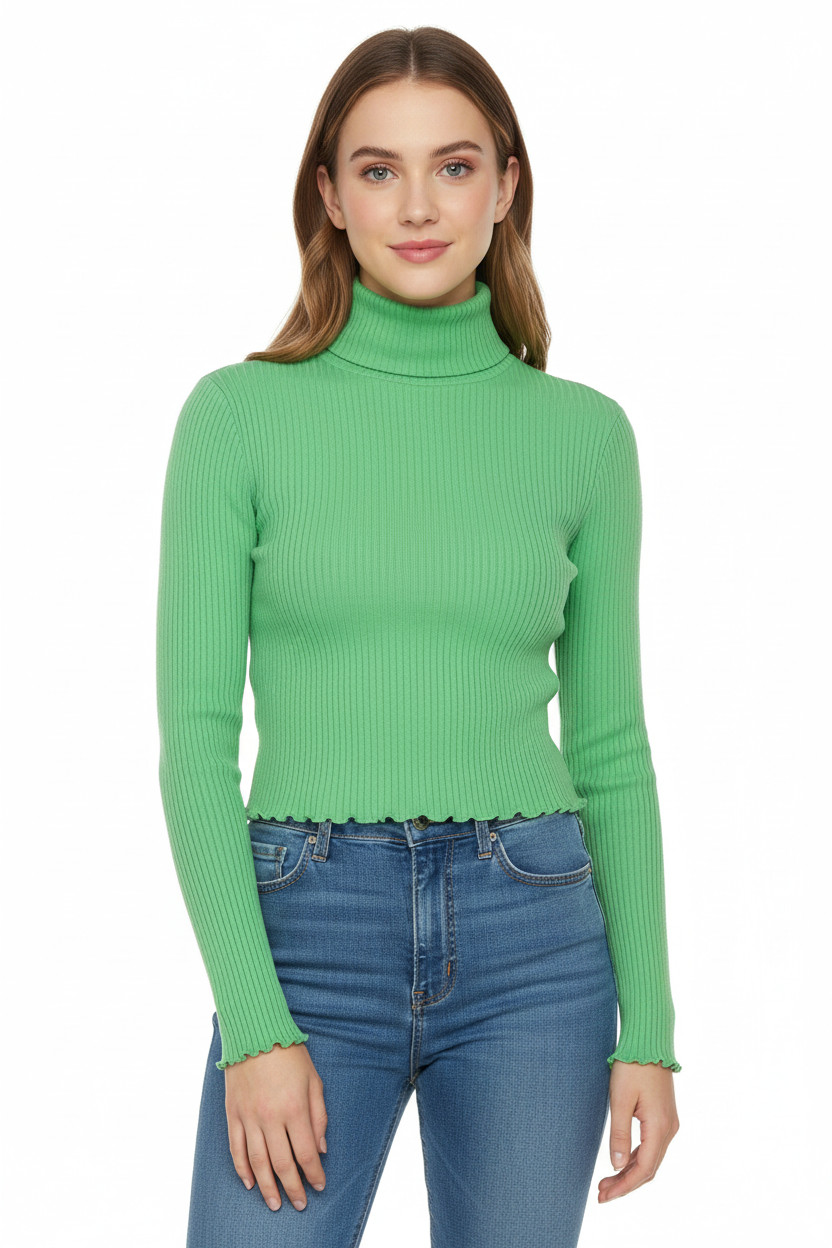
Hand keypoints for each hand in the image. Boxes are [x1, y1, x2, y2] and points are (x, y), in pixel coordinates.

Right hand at [224, 1041, 327, 1212]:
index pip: (305, 1153)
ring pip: (257, 1162)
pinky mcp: (233, 1113)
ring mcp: (249, 1117)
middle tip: (299, 1203)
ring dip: (267, 1187)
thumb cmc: (289, 1053)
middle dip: (293, 1188)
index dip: (314, 1174)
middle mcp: (270, 1117)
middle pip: (282, 1163)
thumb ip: (319, 1116)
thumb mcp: (313, 1080)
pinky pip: (236, 1148)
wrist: (254, 1032)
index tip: (319, 1185)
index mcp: (294, 1108)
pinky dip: (242, 1168)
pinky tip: (250, 1182)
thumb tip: (321, 1149)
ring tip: (274, 1203)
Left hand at [598, 1060, 678, 1202]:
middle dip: (625, 1184)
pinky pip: (652, 1146)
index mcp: (660, 1128)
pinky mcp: (664, 1116)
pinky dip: (636, 1158)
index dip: (624, 1186)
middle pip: (648, 1168)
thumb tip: (616, 1166)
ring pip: (650, 1159)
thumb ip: (619, 1134)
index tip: (604, 1195)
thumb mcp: (620, 1100)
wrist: (649, 1041)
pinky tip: (620, 1162)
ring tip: (607, 1182)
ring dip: (630, 1173)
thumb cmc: (632, 1067)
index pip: (643, 1169)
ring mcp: (669, 1123)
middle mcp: (669, 1129)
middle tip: (601, 1194)